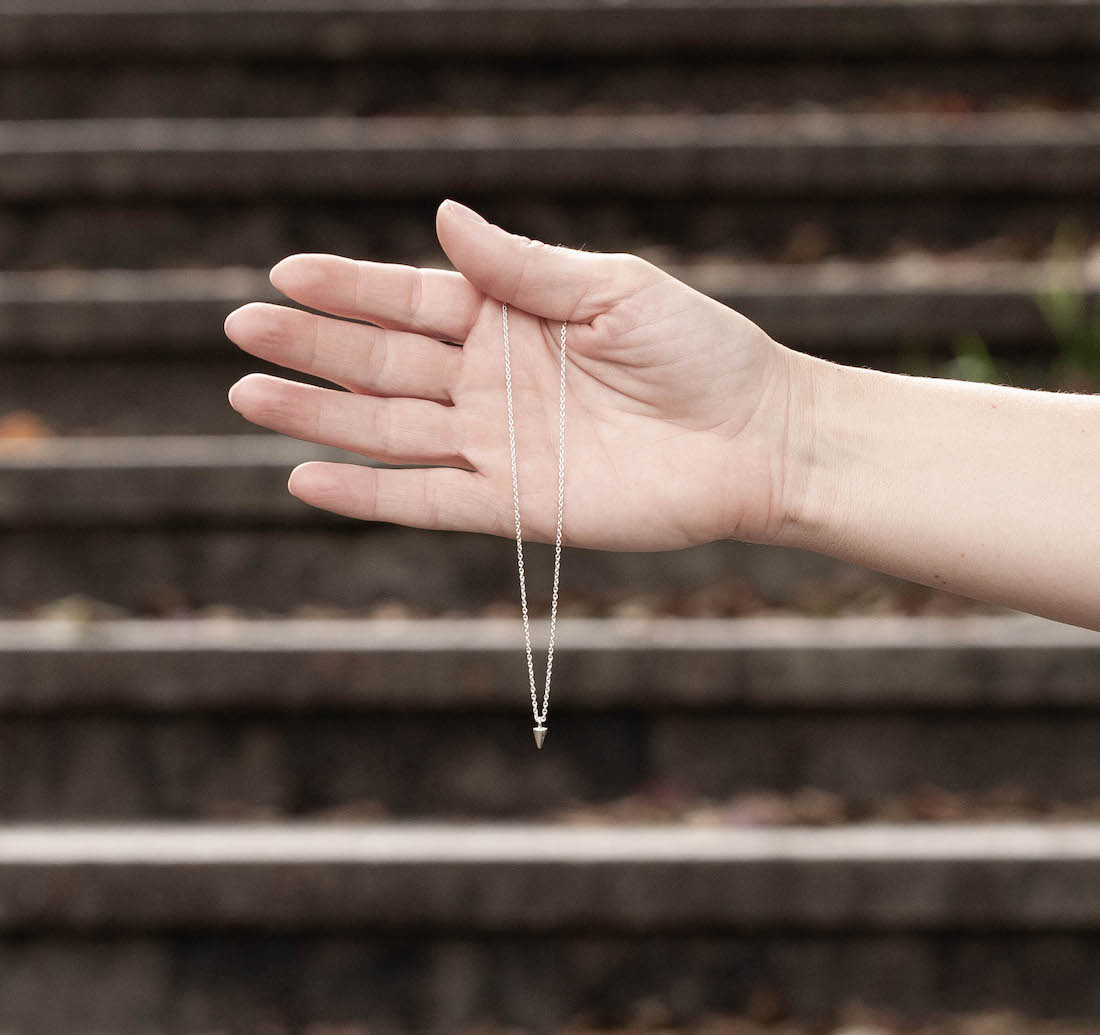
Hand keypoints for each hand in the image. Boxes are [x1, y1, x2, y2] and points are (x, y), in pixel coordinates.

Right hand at [225, 199, 805, 550]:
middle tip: (242, 330)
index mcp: (512, 319)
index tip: (286, 274)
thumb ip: (522, 267)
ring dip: (319, 416)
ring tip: (247, 395)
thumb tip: (442, 218)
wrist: (754, 440)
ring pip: (388, 431)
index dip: (350, 288)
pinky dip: (367, 495)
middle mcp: (491, 383)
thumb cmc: (698, 352)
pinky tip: (307, 478)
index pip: (412, 300)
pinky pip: (426, 502)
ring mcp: (496, 447)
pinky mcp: (512, 509)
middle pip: (383, 363)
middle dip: (313, 346)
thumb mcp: (611, 289)